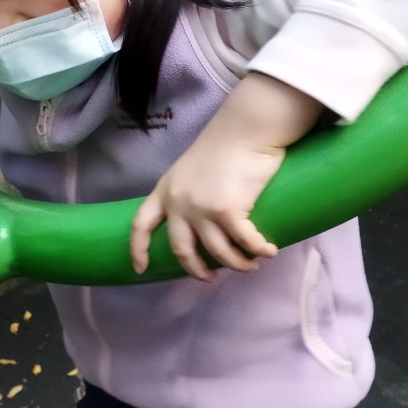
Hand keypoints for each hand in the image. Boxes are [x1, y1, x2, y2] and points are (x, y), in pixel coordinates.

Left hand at [130, 137, 281, 281]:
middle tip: (210, 279)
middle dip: (196, 270)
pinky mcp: (228, 211)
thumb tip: (203, 220)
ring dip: (237, 264)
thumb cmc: (224, 145)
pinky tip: (269, 252)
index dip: (138, 249)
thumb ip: (189, 193)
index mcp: (165, 191)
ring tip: (250, 265)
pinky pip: (245, 242)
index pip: (141, 224)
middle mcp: (179, 203)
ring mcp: (202, 209)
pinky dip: (258, 250)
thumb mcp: (190, 170)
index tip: (140, 268)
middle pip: (181, 249)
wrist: (245, 128)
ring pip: (218, 252)